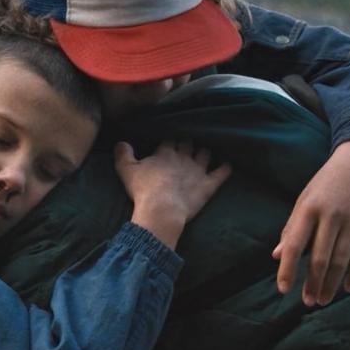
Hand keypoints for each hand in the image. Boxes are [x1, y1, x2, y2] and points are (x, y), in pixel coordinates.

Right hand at [114, 140, 231, 248]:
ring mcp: (198, 170)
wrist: (162, 209)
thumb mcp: (126, 170)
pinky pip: (221, 173)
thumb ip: (123, 154)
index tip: (169, 140)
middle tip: (187, 144)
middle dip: (188, 143)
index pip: (169, 140)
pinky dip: (225, 168)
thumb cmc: (143, 190)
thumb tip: (120, 142)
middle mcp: (183, 157)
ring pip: (205, 154)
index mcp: (165, 152)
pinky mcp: (208, 185)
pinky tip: (228, 164)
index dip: (170, 140)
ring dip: (205, 152)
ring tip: (205, 152)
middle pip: (188, 144)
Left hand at [273, 140, 349, 305]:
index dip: (287, 269)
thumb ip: (292, 227)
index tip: (283, 289)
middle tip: (307, 302)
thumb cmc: (329, 182)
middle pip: (319, 259)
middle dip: (312, 284)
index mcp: (309, 208)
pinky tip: (348, 288)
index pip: (294, 245)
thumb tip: (276, 256)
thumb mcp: (306, 198)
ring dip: (332, 285)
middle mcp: (331, 216)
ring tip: (323, 300)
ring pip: (341, 262)